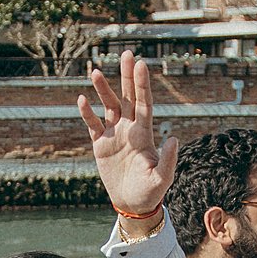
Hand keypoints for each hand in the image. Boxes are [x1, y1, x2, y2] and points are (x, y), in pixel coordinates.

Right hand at [77, 51, 177, 226]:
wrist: (134, 203)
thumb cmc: (151, 192)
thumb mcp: (162, 179)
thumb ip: (168, 160)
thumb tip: (174, 138)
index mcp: (144, 133)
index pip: (143, 103)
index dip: (141, 84)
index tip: (141, 64)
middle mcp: (130, 129)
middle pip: (128, 97)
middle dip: (127, 76)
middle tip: (127, 53)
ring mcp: (115, 135)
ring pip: (108, 106)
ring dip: (103, 89)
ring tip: (95, 71)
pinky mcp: (101, 145)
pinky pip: (93, 125)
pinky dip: (87, 113)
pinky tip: (82, 99)